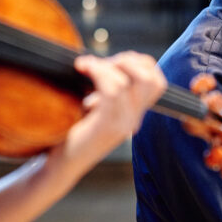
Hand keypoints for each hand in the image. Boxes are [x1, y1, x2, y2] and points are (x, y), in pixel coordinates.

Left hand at [51, 52, 165, 172]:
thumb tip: (103, 63)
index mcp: (135, 114)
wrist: (64, 162)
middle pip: (149, 79)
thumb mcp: (97, 107)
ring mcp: (123, 124)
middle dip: (126, 60)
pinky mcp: (107, 127)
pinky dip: (97, 72)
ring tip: (86, 65)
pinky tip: (82, 68)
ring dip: (104, 66)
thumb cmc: (74, 130)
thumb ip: (108, 90)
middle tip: (101, 62)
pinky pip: (111, 91)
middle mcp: (134, 119)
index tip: (114, 60)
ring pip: (126, 82)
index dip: (140, 62)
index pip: (157, 82)